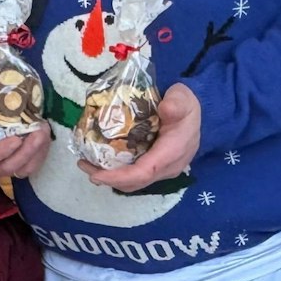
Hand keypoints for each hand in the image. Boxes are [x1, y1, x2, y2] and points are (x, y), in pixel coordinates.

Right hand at [0, 109, 52, 179]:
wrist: (0, 108)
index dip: (0, 152)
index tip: (15, 138)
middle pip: (4, 167)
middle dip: (23, 153)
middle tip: (35, 133)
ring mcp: (4, 166)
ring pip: (19, 169)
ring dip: (34, 152)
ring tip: (42, 132)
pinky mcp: (20, 166)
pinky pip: (31, 168)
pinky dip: (40, 156)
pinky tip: (44, 140)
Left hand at [79, 84, 200, 190]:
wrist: (196, 112)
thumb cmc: (186, 105)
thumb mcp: (183, 98)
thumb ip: (176, 103)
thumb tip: (166, 108)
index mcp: (172, 153)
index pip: (144, 173)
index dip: (119, 177)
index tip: (97, 174)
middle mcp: (167, 167)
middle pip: (135, 182)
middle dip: (108, 178)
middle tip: (83, 165)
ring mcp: (162, 169)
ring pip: (134, 182)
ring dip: (110, 177)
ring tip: (87, 164)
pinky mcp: (156, 166)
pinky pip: (135, 175)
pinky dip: (117, 172)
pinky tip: (102, 161)